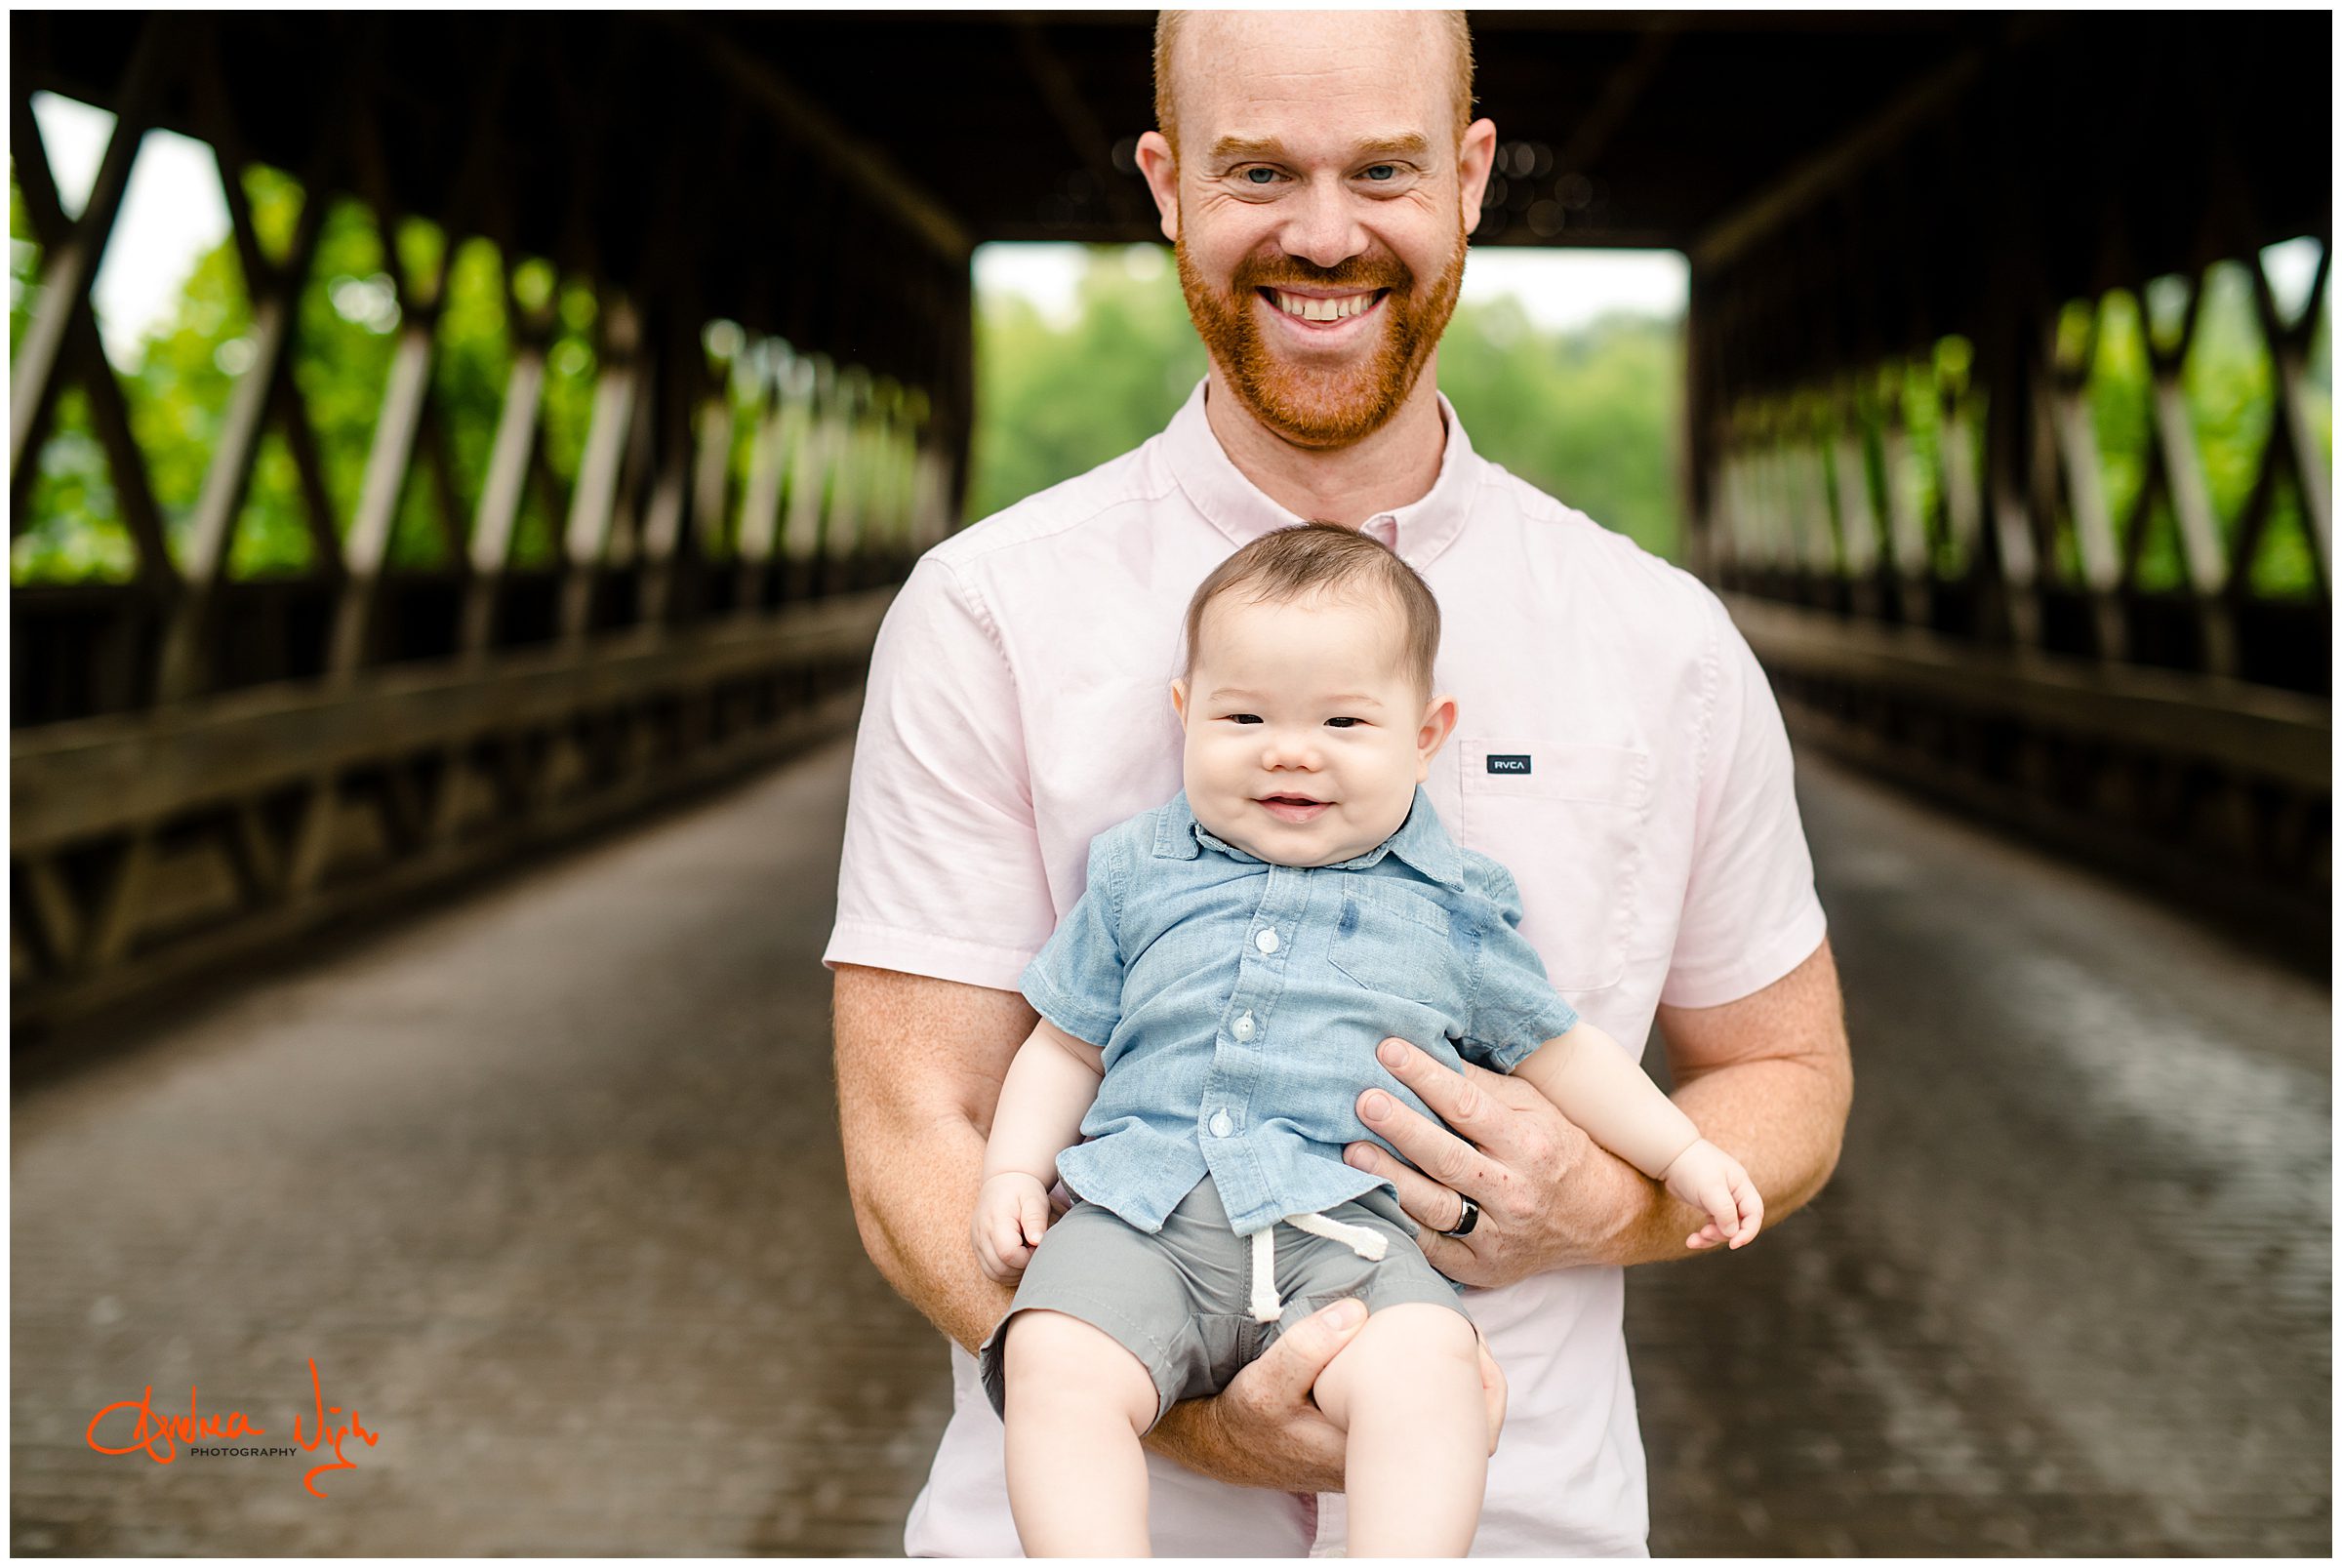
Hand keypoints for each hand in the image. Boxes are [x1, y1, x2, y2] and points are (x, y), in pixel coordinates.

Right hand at [972, 1171, 1051, 1281]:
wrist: (1003, 1182)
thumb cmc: (1023, 1190)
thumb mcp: (1034, 1198)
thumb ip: (1036, 1219)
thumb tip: (1038, 1241)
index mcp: (996, 1220)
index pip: (1008, 1254)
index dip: (1028, 1257)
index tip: (1037, 1244)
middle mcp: (981, 1234)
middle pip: (1001, 1268)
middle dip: (1022, 1266)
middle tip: (1033, 1248)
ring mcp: (977, 1242)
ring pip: (994, 1274)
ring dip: (1014, 1272)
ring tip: (1026, 1252)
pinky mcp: (977, 1248)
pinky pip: (990, 1272)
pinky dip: (1006, 1272)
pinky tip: (1017, 1258)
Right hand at [1145, 1299, 1507, 1488]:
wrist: (1225, 1448)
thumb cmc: (1246, 1420)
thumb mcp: (1263, 1385)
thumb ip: (1305, 1348)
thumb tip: (1356, 1311)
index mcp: (1370, 1449)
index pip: (1447, 1428)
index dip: (1474, 1387)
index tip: (1474, 1341)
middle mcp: (1383, 1460)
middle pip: (1456, 1428)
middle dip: (1475, 1383)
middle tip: (1474, 1335)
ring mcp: (1380, 1456)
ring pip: (1440, 1424)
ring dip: (1452, 1383)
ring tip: (1458, 1338)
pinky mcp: (1371, 1445)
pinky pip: (1417, 1418)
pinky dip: (1427, 1387)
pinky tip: (1422, 1354)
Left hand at [1344, 1037, 1639, 1285]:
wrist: (1601, 1218)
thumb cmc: (1557, 1150)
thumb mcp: (1534, 1109)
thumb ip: (1483, 1086)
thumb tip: (1429, 1052)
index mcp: (1528, 1144)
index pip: (1469, 1106)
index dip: (1426, 1076)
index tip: (1388, 1050)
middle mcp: (1515, 1192)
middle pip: (1448, 1158)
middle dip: (1403, 1128)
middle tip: (1364, 1101)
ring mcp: (1498, 1235)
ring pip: (1437, 1207)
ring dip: (1391, 1178)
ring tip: (1352, 1153)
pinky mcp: (1482, 1267)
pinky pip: (1434, 1249)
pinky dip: (1401, 1227)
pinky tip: (1371, 1201)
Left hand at [1661, 1139, 1763, 1249]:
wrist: (1671, 1155)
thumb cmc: (1693, 1166)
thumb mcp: (1710, 1187)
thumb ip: (1724, 1211)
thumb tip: (1733, 1233)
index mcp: (1742, 1187)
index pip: (1754, 1214)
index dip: (1748, 1231)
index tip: (1734, 1244)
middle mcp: (1735, 1195)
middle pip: (1739, 1224)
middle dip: (1723, 1234)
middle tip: (1705, 1234)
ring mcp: (1723, 1201)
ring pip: (1725, 1228)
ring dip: (1711, 1238)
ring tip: (1693, 1241)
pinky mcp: (1710, 1206)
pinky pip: (1713, 1226)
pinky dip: (1704, 1235)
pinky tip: (1691, 1240)